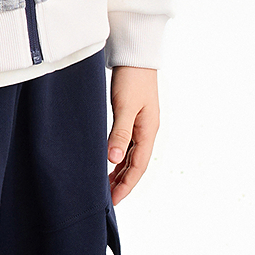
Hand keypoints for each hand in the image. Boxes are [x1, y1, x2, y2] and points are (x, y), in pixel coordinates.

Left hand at [107, 66, 159, 205]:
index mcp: (148, 131)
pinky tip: (108, 165)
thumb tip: (114, 159)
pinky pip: (126, 146)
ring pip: (130, 157)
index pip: (138, 166)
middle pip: (135, 165)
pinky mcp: (132, 119)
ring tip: (105, 187)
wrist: (136, 54)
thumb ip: (119, 133)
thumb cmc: (132, 78)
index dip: (126, 185)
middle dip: (123, 184)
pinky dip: (118, 159)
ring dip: (119, 173)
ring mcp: (140, 126)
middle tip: (107, 200)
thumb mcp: (125, 106)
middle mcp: (146, 131)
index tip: (113, 200)